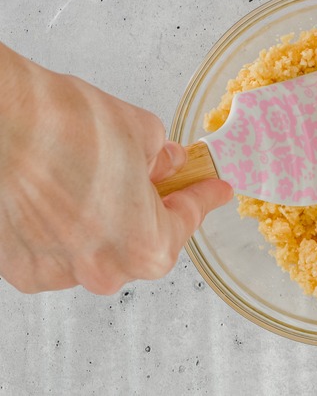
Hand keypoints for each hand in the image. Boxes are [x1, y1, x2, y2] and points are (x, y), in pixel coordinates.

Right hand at [0, 43, 232, 294]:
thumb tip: (167, 164)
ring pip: (99, 251)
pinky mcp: (18, 266)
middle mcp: (103, 271)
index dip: (202, 198)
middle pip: (143, 244)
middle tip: (160, 181)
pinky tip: (63, 198)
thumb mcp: (140, 132)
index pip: (186, 221)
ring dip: (108, 223)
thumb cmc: (65, 126)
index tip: (215, 191)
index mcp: (146, 246)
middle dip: (154, 212)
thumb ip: (162, 158)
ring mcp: (57, 272)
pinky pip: (58, 252)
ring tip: (100, 183)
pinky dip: (68, 230)